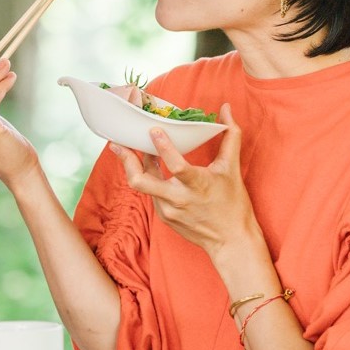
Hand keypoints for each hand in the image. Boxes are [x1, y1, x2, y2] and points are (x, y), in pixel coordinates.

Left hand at [111, 103, 261, 257]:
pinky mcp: (163, 217)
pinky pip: (150, 194)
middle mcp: (178, 199)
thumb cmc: (233, 203)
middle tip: (117, 144)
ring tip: (129, 149)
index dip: (163, 148)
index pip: (176, 166)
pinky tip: (148, 167)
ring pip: (143, 186)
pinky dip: (148, 179)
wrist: (230, 240)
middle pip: (141, 182)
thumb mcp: (232, 168)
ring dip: (136, 166)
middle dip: (126, 162)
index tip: (153, 131)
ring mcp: (168, 210)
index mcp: (198, 185)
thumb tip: (226, 108)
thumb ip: (230, 136)